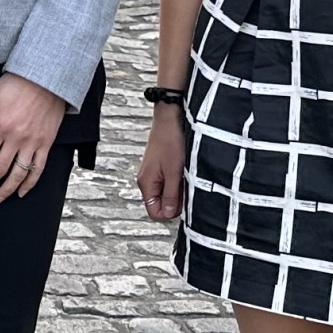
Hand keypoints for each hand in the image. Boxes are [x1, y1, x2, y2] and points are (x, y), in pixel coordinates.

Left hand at [0, 74, 65, 202]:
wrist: (46, 78)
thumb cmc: (17, 84)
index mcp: (0, 127)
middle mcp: (16, 138)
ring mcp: (33, 143)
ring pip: (18, 174)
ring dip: (7, 190)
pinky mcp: (46, 144)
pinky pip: (38, 169)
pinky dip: (30, 183)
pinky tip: (22, 191)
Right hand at [136, 101, 186, 222]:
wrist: (170, 118)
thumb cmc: (170, 140)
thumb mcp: (174, 172)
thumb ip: (172, 196)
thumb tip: (170, 214)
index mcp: (146, 183)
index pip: (154, 212)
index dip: (170, 212)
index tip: (182, 202)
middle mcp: (148, 179)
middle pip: (162, 203)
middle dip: (177, 199)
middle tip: (186, 185)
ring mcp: (155, 172)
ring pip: (168, 192)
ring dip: (179, 188)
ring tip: (186, 175)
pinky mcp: (162, 166)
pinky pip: (171, 181)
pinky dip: (180, 179)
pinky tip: (185, 170)